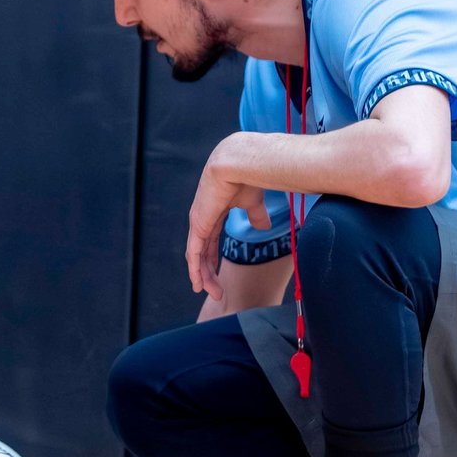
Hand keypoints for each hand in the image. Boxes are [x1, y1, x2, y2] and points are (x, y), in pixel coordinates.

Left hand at [187, 148, 271, 302]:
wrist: (239, 163)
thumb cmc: (246, 177)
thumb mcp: (252, 202)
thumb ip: (255, 215)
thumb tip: (263, 226)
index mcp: (213, 213)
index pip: (209, 242)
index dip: (212, 259)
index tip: (217, 276)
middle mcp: (202, 219)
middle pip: (202, 253)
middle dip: (209, 273)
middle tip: (217, 292)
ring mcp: (198, 222)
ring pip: (197, 257)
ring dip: (203, 276)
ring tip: (212, 293)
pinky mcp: (198, 225)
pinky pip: (194, 254)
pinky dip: (195, 270)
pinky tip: (198, 284)